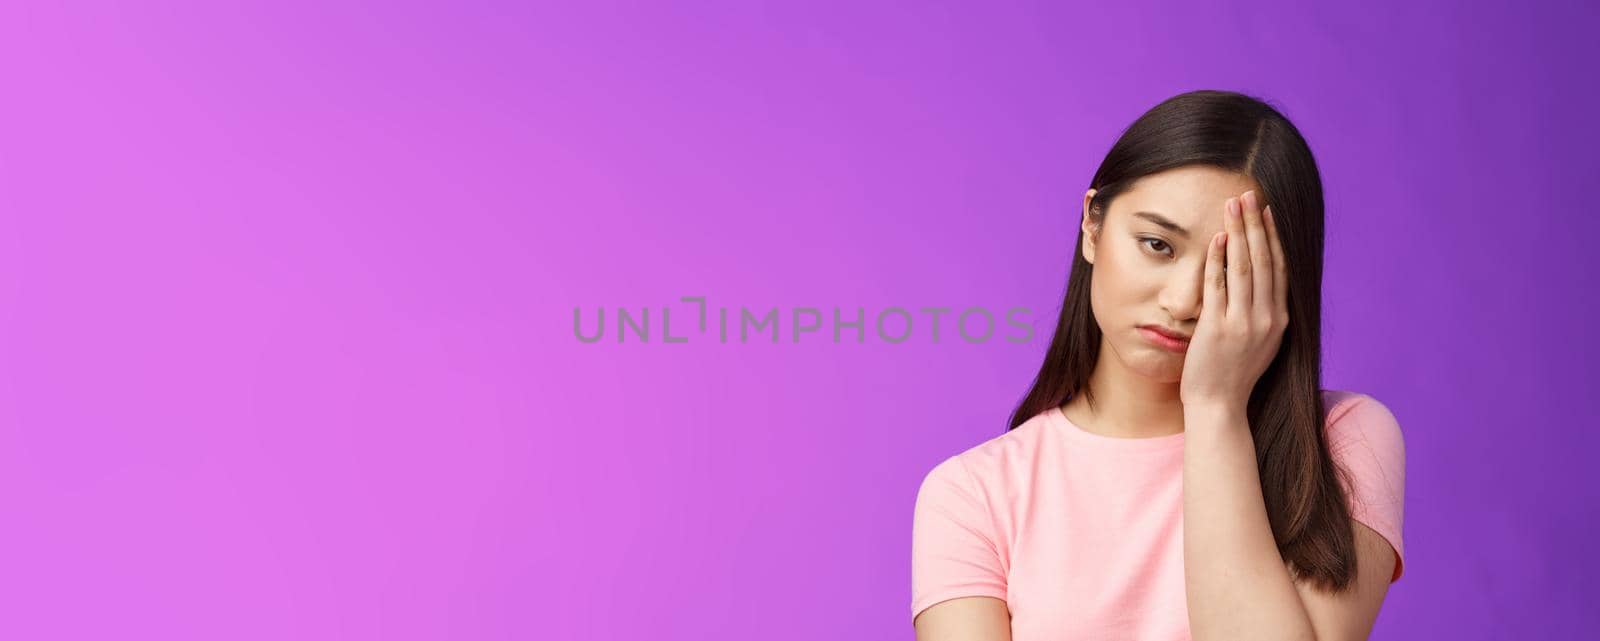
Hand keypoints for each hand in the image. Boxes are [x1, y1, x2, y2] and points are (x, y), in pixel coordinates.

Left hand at [1179, 189, 1288, 410]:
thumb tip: (1258, 283)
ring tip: (1233, 206)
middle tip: (1248, 195)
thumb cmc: (1233, 374)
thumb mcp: (1259, 342)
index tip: (1266, 211)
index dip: (1273, 237)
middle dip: (1256, 225)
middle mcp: (1267, 319)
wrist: (1219, 406)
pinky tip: (1215, 238)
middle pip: (1263, 261)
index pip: (1278, 268)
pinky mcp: (1218, 328)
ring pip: (1243, 268)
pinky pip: (1218, 286)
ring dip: (1238, 233)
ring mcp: (1243, 323)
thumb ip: (1261, 313)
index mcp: (1279, 320)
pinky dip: (1217, 260)